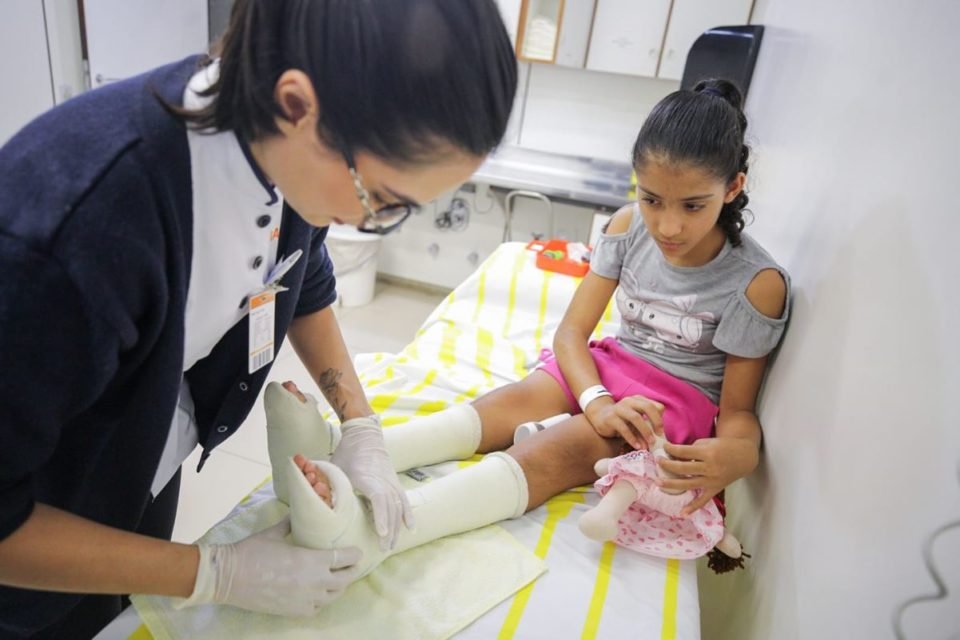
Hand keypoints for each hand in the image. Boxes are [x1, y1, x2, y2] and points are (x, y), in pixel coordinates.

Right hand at [180, 519, 361, 615]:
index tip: (357, 551)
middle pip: (345, 580)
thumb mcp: (275, 532)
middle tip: (351, 565)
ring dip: (337, 587)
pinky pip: (317, 608)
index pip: (345, 558)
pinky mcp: (294, 612)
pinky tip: (317, 594)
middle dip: (350, 571)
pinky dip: (321, 600)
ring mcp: (306, 600)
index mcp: (313, 560)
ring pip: (333, 596)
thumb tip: (297, 513)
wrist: (229, 577)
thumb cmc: (252, 551)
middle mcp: (315, 582)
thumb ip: (290, 524)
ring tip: (336, 579)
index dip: (354, 555)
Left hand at [331, 415, 412, 549]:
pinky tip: (411, 528)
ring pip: (398, 507)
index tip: (380, 533)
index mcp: (366, 477)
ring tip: (390, 545)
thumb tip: (325, 511)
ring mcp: (391, 481)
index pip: (378, 498)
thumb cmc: (346, 454)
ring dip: (396, 527)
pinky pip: (405, 500)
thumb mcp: (334, 469)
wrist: (364, 436)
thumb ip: (330, 488)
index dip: (380, 516)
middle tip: (383, 548)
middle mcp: (382, 480)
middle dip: (389, 530)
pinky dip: (408, 514)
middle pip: (390, 507)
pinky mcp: (395, 482)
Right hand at [584, 395, 664, 449]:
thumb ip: (647, 424)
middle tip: (658, 436)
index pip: (654, 406)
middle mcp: (629, 401)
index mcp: (638, 400)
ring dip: (644, 431)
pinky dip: (632, 438)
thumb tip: (659, 437)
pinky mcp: (610, 418)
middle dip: (655, 422)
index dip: (659, 419)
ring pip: (635, 417)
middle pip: (647, 407)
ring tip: (649, 444)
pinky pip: (623, 428)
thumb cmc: (622, 419)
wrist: (600, 416)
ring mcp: (619, 408)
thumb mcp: (636, 419)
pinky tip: (636, 446)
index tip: (661, 432)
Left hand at [657, 437, 759, 515]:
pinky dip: (693, 507)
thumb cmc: (723, 446)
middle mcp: (709, 468)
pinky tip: (682, 513)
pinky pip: (703, 500)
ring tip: (658, 483)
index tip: (663, 446)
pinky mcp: (715, 489)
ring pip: (688, 484)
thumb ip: (692, 449)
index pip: (684, 451)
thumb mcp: (708, 442)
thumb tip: (675, 456)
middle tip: (657, 462)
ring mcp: (712, 480)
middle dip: (667, 465)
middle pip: (683, 468)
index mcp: (708, 453)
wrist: (744, 457)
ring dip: (672, 484)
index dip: (671, 449)